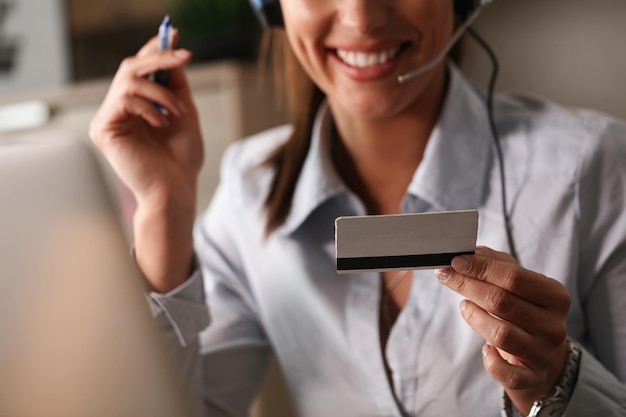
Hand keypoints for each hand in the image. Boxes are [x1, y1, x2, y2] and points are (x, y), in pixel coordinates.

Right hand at [90, 32, 202, 291]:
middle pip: (130, 68)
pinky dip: (149, 106)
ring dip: (161, 91)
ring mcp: (108, 119)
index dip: (155, 50)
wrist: (175, 190)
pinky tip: (161, 123)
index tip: (175, 35)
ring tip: (178, 112)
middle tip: (184, 55)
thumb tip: (172, 55)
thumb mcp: (184, 113)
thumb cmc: (181, 160)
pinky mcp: (103, 129)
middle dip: (159, 58)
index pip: (140, 70)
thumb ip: (175, 86)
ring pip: (128, 80)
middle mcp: (119, 111)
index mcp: (136, 107)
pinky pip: (123, 99)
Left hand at [435, 246, 571, 414]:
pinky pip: (507, 373)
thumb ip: (495, 263)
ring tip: (465, 307)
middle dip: (468, 286)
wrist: (542, 355)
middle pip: (503, 302)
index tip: (455, 261)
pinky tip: (485, 349)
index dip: (481, 268)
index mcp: (555, 295)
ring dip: (474, 317)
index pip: (514, 277)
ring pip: (501, 334)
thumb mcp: (517, 283)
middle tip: (446, 276)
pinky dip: (491, 361)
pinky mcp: (532, 378)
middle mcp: (554, 325)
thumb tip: (468, 251)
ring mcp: (544, 354)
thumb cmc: (523, 310)